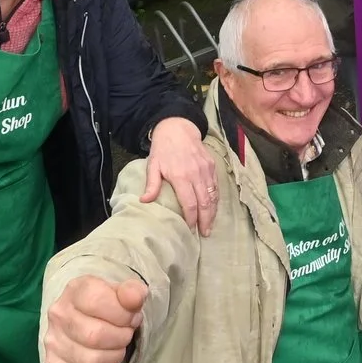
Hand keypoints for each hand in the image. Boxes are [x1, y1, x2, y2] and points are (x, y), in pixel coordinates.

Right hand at [43, 275, 146, 362]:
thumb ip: (132, 291)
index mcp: (75, 289)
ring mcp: (53, 342)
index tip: (132, 317)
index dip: (122, 313)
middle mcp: (58, 314)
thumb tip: (135, 297)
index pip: (96, 301)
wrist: (85, 320)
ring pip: (91, 360)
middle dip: (121, 337)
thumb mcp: (121, 293)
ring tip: (118, 348)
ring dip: (115, 357)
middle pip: (95, 335)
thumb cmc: (108, 306)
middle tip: (126, 334)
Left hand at [141, 116, 218, 235]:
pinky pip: (216, 187)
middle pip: (205, 203)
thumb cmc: (163, 149)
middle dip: (206, 220)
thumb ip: (152, 184)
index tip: (191, 229)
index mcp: (181, 176)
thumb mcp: (153, 165)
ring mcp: (207, 170)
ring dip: (213, 212)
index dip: (192, 218)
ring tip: (210, 225)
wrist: (178, 128)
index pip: (190, 203)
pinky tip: (213, 209)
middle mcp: (197, 174)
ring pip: (213, 196)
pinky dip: (216, 200)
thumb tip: (144, 202)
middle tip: (204, 234)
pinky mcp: (212, 167)